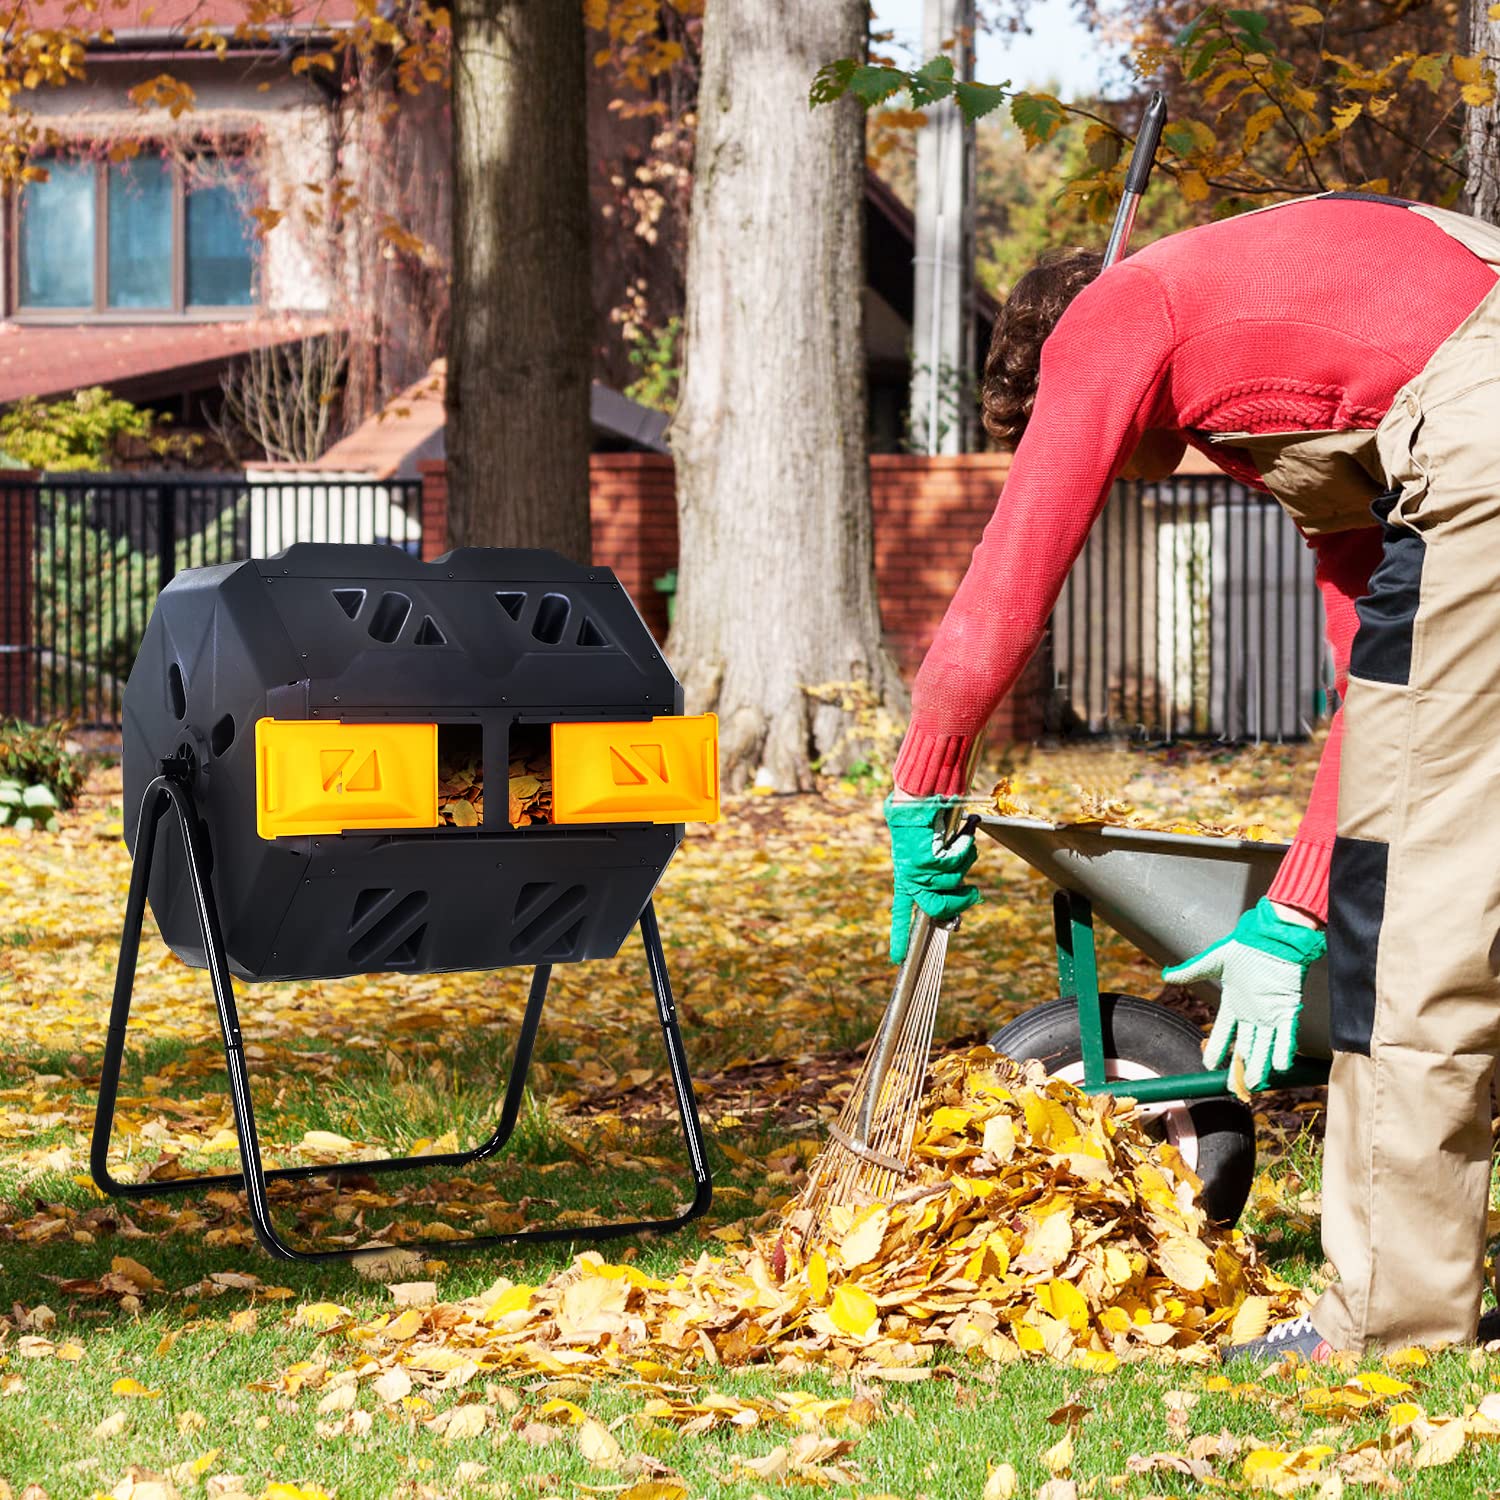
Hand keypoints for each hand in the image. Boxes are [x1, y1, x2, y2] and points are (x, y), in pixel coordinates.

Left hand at [884, 793, 980, 964]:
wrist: (916, 797)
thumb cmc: (924, 820)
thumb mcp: (927, 852)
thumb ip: (938, 873)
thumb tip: (968, 896)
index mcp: (905, 877)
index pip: (901, 912)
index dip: (899, 935)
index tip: (896, 959)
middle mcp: (909, 876)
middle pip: (938, 907)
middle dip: (961, 902)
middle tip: (974, 894)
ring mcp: (917, 869)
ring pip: (952, 882)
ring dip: (963, 863)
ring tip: (960, 845)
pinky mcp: (927, 858)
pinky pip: (955, 864)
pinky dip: (963, 848)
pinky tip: (960, 836)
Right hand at [1162, 898, 1325, 1089]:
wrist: (1270, 939)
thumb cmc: (1243, 947)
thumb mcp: (1213, 961)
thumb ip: (1191, 971)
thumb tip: (1166, 975)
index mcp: (1233, 1004)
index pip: (1223, 1034)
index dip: (1217, 1050)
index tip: (1208, 1066)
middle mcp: (1251, 1014)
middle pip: (1244, 1047)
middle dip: (1239, 1068)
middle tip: (1234, 1088)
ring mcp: (1269, 1014)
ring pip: (1264, 1047)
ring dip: (1260, 1066)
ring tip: (1255, 1085)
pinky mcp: (1287, 1010)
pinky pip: (1285, 1035)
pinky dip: (1282, 1051)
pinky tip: (1279, 1067)